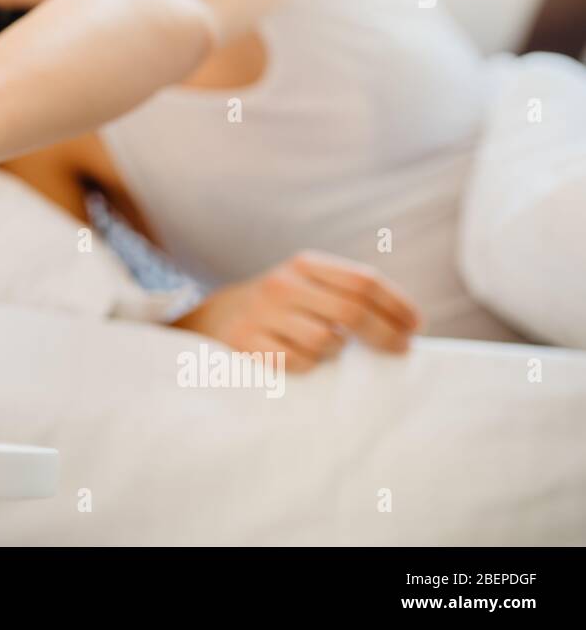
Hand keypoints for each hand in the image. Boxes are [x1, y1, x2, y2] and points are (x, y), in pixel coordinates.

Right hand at [173, 250, 421, 371]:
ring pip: (327, 341)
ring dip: (337, 351)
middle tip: (401, 349)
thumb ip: (347, 293)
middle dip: (386, 334)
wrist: (213, 319)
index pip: (363, 281)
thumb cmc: (278, 307)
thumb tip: (405, 323)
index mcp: (303, 265)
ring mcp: (262, 314)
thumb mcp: (307, 285)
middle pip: (352, 311)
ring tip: (325, 347)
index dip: (396, 305)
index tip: (415, 325)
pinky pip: (301, 362)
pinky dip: (310, 365)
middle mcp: (282, 285)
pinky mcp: (248, 344)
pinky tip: (298, 356)